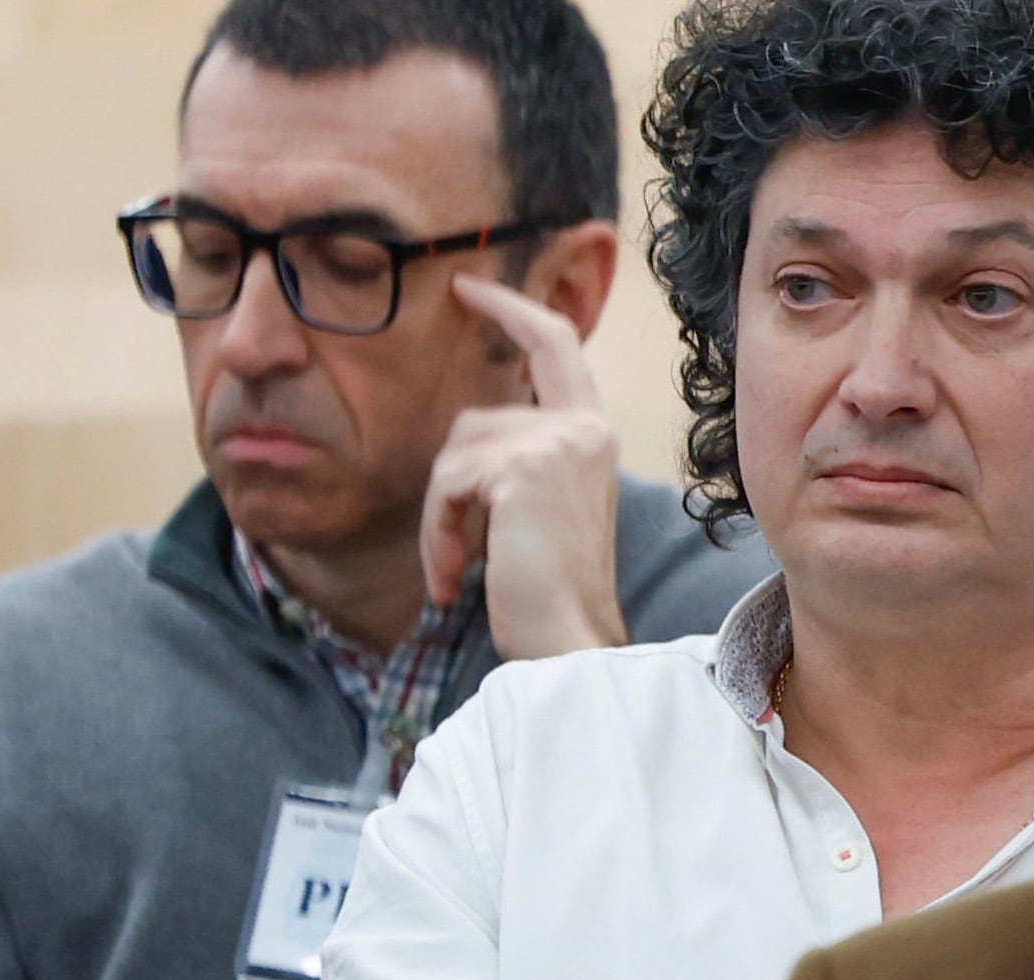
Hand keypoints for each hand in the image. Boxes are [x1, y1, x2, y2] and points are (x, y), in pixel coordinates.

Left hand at [424, 277, 625, 659]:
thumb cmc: (556, 588)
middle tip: (449, 552)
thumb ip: (524, 458)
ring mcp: (554, 444)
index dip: (512, 309)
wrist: (573, 639)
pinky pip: (448, 483)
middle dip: (450, 486)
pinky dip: (439, 533)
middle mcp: (583, 429)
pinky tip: (455, 576)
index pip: (554, 345)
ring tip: (459, 571)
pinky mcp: (520, 470)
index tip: (470, 287)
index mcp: (593, 434)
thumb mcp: (544, 506)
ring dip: (443, 518)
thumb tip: (467, 439)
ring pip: (454, 452)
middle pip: (476, 417)